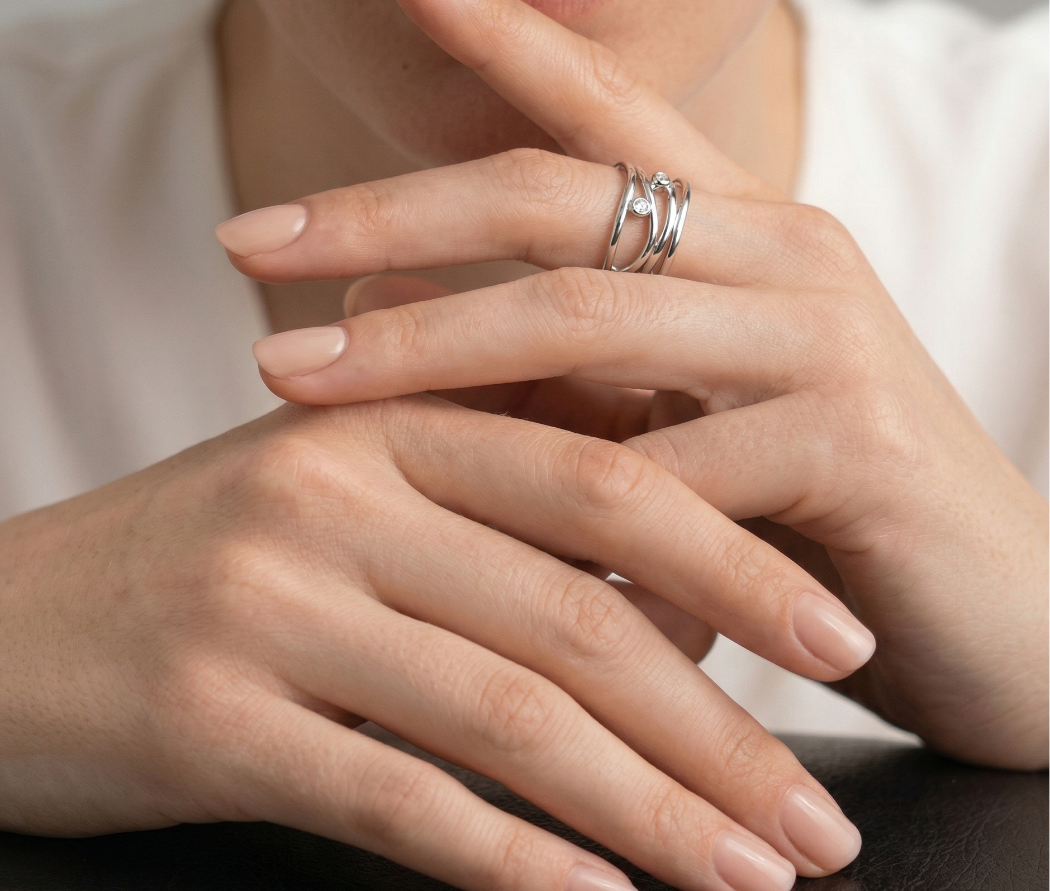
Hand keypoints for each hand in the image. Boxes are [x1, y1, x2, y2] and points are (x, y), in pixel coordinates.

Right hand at [0, 393, 872, 888]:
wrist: (9, 621)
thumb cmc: (209, 551)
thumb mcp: (351, 483)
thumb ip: (497, 490)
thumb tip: (681, 563)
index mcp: (384, 416)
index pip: (598, 481)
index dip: (735, 562)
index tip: (838, 644)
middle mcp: (330, 490)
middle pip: (573, 609)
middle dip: (719, 720)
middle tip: (820, 815)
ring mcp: (267, 602)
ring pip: (506, 713)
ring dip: (647, 810)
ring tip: (753, 878)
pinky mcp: (207, 719)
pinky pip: (394, 797)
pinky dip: (512, 857)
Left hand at [221, 0, 1049, 770]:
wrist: (1006, 614)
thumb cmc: (823, 514)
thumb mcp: (687, 414)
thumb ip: (568, 365)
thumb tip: (382, 323)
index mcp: (745, 230)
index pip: (607, 106)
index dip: (500, 30)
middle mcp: (784, 253)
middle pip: (554, 203)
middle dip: (385, 219)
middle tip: (242, 244)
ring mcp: (825, 337)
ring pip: (584, 320)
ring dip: (425, 355)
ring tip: (287, 381)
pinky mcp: (855, 448)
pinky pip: (662, 473)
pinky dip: (554, 522)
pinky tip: (471, 564)